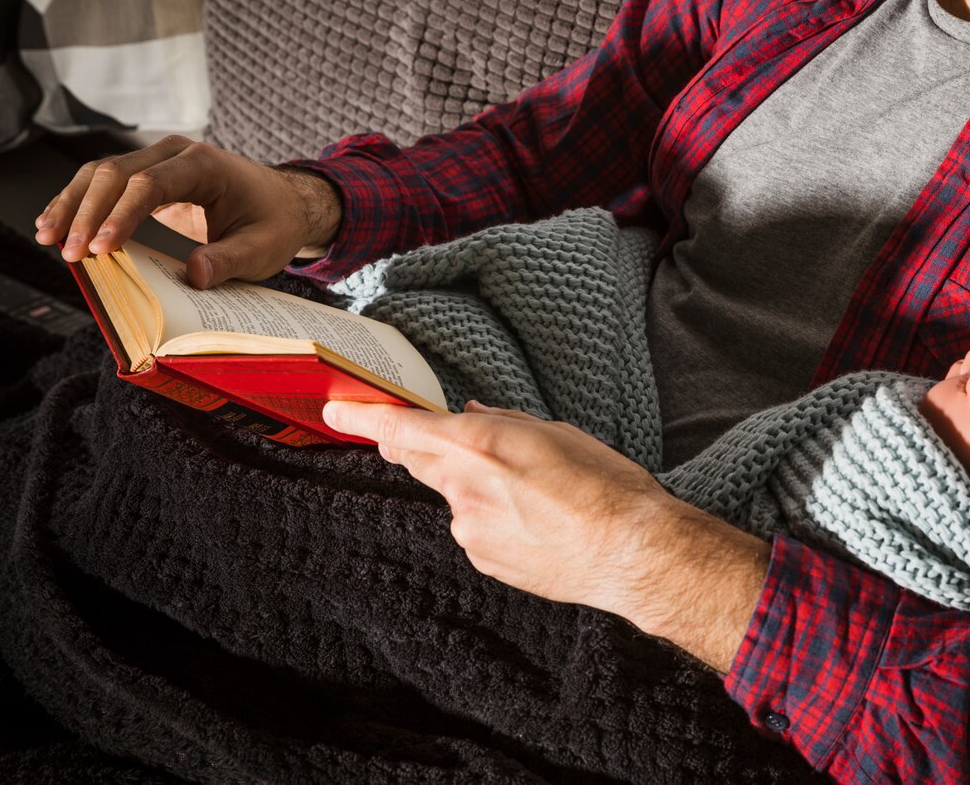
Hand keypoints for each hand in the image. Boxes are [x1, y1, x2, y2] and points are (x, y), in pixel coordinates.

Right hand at [33, 135, 340, 288]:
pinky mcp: (147, 177)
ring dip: (72, 205)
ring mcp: (158, 160)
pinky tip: (55, 224)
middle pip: (115, 173)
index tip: (100, 248)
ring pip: (100, 173)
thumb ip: (231, 260)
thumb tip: (196, 274)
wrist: (283, 203)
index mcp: (205, 165)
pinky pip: (105, 184)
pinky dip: (80, 203)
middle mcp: (176, 154)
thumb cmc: (274, 223)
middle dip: (87, 213)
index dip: (121, 215)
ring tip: (47, 237)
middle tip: (66, 252)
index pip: (151, 184)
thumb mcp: (263, 248)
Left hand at [323, 399, 771, 671]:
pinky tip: (536, 522)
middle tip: (454, 444)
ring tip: (535, 494)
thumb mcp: (557, 433)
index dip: (364, 417)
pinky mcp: (482, 559)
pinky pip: (473, 527)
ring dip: (475, 487)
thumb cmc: (605, 485)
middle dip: (422, 447)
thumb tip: (470, 415)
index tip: (337, 410)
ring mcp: (468, 528)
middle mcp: (462, 488)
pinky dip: (492, 518)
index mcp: (479, 445)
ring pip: (455, 496)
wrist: (632, 553)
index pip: (403, 428)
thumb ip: (504, 423)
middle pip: (419, 460)